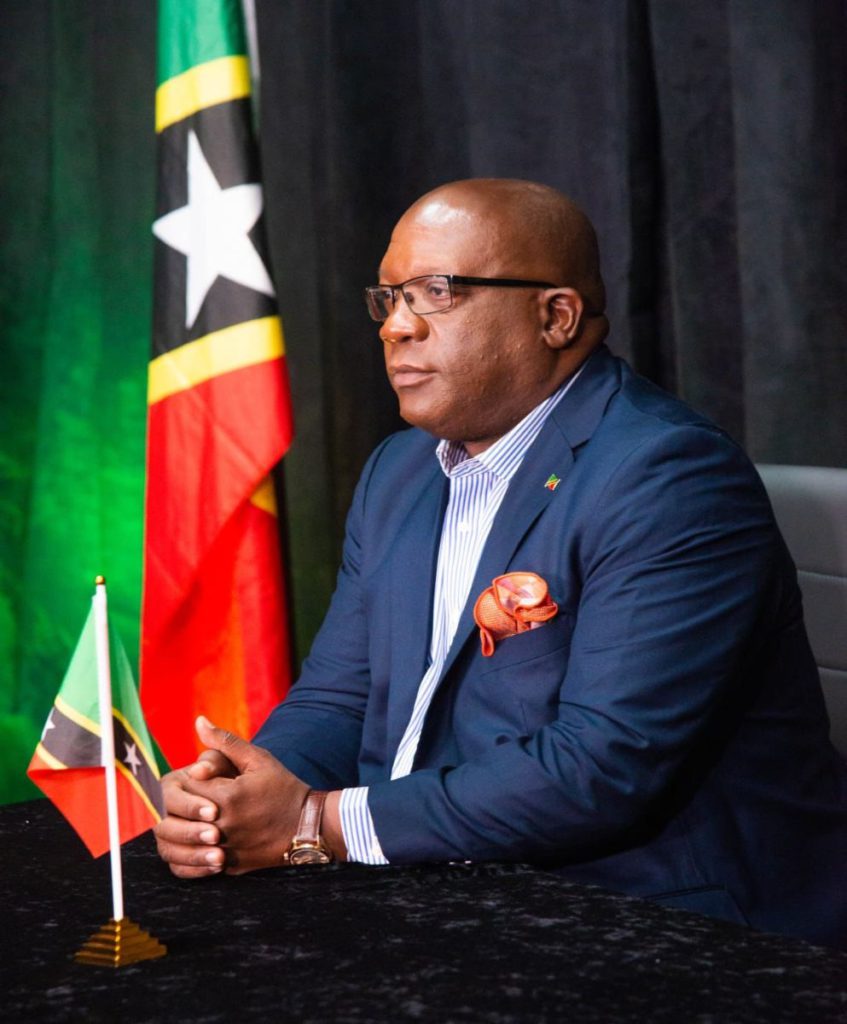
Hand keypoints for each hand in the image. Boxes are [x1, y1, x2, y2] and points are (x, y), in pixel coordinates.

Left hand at [154, 716, 309, 876]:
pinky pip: (196, 865)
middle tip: (190, 797)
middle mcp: (222, 826)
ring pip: (182, 844)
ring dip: (181, 829)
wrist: (309, 826)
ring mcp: (225, 849)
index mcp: (227, 797)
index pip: (185, 785)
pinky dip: (192, 853)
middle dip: (180, 803)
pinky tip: (199, 840)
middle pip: (179, 815)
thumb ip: (225, 742)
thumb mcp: (259, 759)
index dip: (188, 778)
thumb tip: (199, 721)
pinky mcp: (229, 866)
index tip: (198, 776)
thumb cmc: (284, 788)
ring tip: (190, 818)